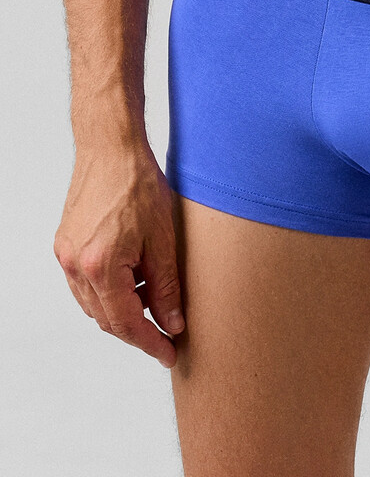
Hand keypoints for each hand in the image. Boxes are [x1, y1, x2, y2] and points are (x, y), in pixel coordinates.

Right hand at [54, 142, 183, 368]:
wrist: (111, 147)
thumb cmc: (138, 183)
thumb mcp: (164, 238)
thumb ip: (166, 285)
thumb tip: (172, 322)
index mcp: (100, 266)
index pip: (126, 322)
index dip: (150, 342)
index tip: (169, 353)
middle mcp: (76, 265)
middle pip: (107, 318)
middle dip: (138, 330)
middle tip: (167, 335)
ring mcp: (67, 255)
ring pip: (94, 304)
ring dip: (122, 310)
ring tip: (154, 304)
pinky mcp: (66, 244)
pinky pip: (85, 283)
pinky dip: (109, 290)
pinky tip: (133, 280)